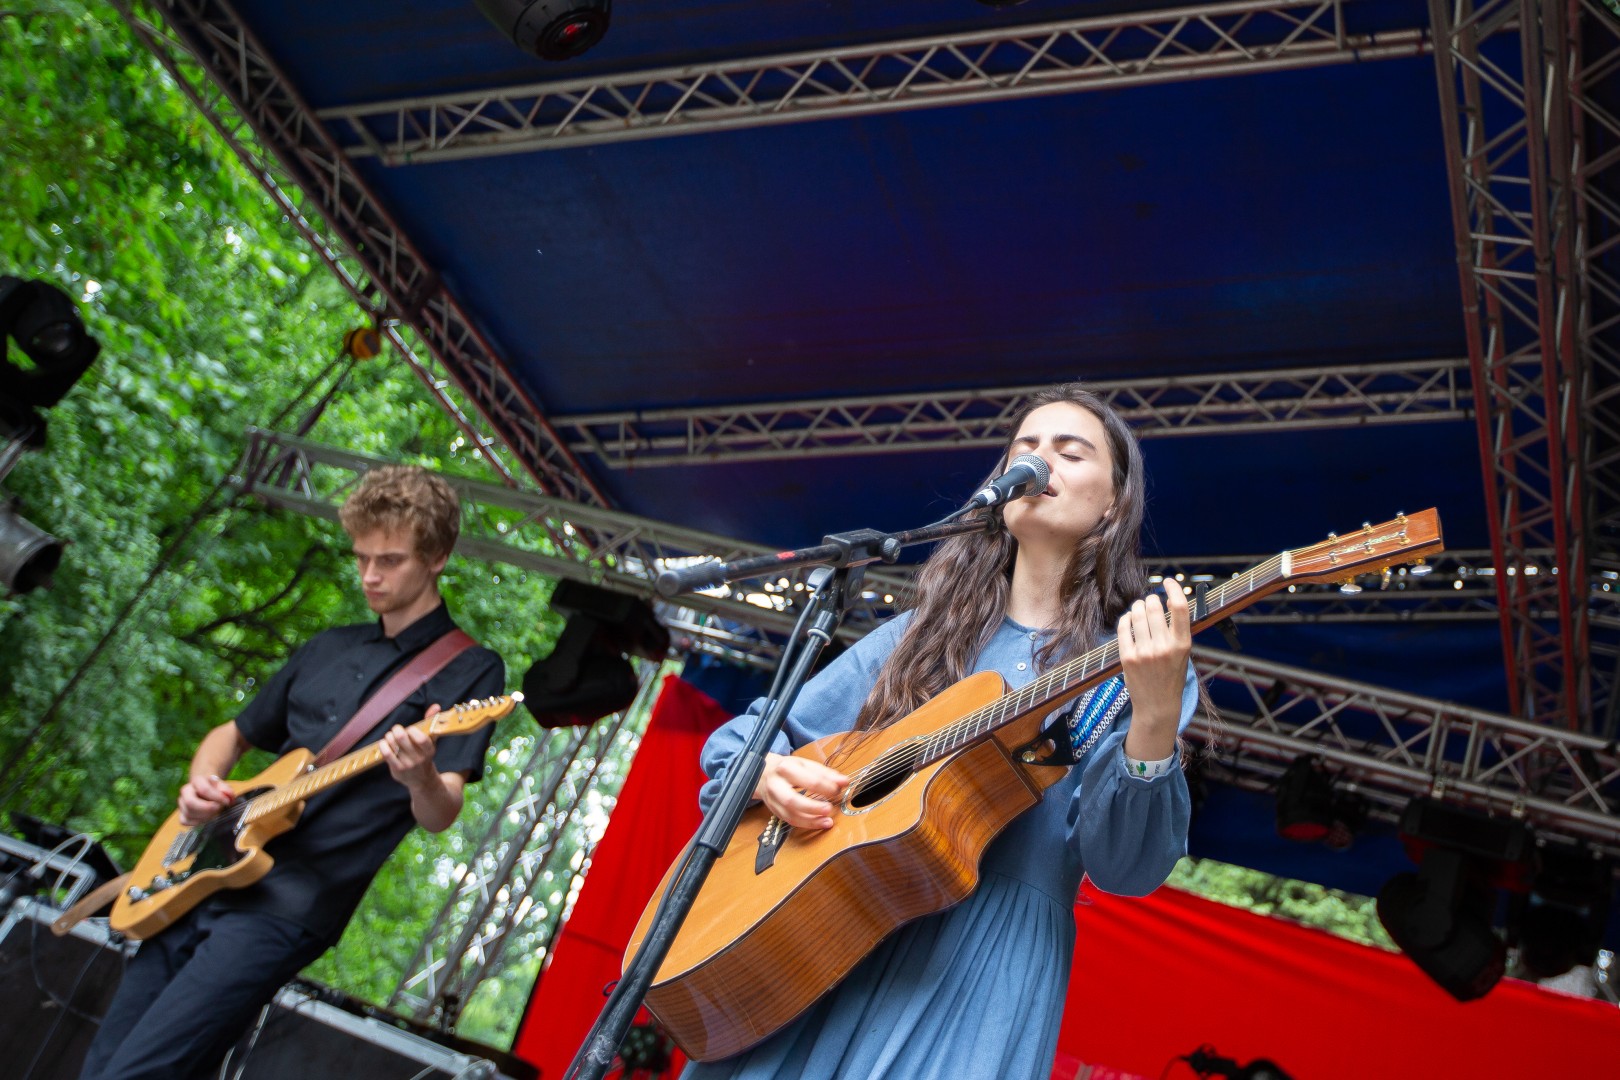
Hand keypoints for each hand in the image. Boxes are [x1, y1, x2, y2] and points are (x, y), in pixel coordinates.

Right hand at [178, 774, 234, 826]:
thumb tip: (227, 796)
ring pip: (188, 813)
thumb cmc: (215, 789)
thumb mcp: (223, 786)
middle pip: (190, 802)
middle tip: (218, 809)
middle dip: (206, 808)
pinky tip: (206, 818)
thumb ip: (227, 791)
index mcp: (197, 781)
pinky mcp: (181, 814)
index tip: (226, 801)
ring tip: (214, 813)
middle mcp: (186, 791)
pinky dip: (197, 822)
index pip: (204, 789)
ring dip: (204, 816)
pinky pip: (185, 821)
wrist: (206, 790)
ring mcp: (182, 803)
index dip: (217, 797)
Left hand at [380, 705, 440, 790]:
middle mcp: (419, 758)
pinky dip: (383, 745)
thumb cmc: (424, 755)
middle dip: (397, 730)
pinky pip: (387, 754)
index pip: (421, 738)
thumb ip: (431, 722)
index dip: (412, 730)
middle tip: (397, 730)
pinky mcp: (397, 770)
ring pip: (393, 745)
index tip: (410, 729)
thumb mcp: (431, 741)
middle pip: (403, 739)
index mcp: (429, 750)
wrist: (421, 779)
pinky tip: (384, 743)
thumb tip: (435, 706)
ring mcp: (408, 765)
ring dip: (389, 736)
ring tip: (390, 736)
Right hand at [753, 753, 847, 829]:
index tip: (839, 789)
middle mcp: (776, 785)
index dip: (826, 786)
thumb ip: (825, 773)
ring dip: (811, 820)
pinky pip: (790, 821)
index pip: (808, 779)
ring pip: (790, 814)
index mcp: (786, 768)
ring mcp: (773, 800)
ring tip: (827, 820)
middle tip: (829, 808)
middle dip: (812, 806)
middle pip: (792, 800)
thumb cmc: (788, 768)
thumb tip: (844, 781)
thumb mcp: (805, 764)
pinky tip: (819, 823)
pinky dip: (806, 824)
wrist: (763, 773)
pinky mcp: (775, 811)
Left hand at [1117, 578, 1191, 760]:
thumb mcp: (1182, 653)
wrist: (1157, 706)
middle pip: (1154, 607)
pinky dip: (1125, 619)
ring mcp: (1144, 652)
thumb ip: (1177, 630)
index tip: (1169, 581)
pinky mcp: (1128, 657)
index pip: (1181, 608)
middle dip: (1150, 600)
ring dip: (1137, 607)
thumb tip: (1168, 601)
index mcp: (1183, 644)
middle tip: (1150, 602)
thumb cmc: (1171, 676)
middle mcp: (1164, 647)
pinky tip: (1128, 621)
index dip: (1174, 589)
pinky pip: (1123, 627)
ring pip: (1136, 614)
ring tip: (1139, 610)